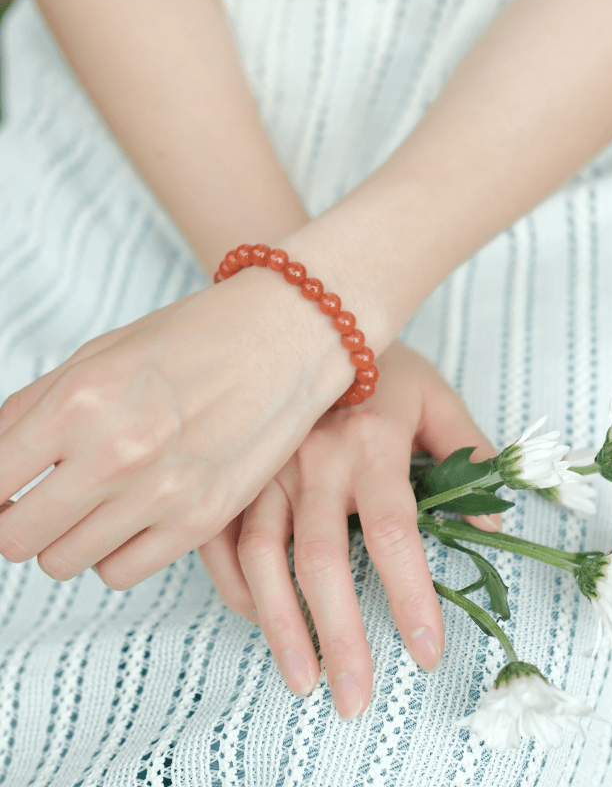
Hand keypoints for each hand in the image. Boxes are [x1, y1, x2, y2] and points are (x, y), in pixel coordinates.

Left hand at [0, 268, 353, 587]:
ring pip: (64, 561)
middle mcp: (116, 454)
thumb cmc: (196, 337)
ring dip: (66, 538)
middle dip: (19, 521)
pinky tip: (130, 519)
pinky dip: (112, 553)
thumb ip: (34, 408)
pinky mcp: (203, 519)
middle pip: (17, 536)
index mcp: (79, 401)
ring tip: (94, 506)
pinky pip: (120, 572)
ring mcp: (163, 493)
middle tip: (43, 500)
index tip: (6, 489)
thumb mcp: (101, 354)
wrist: (286, 336)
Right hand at [198, 340, 500, 718]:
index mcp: (372, 442)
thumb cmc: (380, 362)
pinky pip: (223, 536)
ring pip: (262, 557)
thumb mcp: (437, 397)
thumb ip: (469, 456)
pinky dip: (237, 583)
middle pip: (321, 560)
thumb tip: (489, 526)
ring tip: (303, 681)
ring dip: (280, 626)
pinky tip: (259, 618)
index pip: (396, 531)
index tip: (426, 652)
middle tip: (355, 699)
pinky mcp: (232, 468)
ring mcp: (264, 464)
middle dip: (338, 636)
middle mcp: (313, 458)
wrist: (310, 311)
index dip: (412, 596)